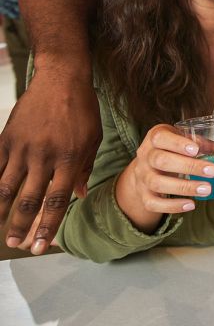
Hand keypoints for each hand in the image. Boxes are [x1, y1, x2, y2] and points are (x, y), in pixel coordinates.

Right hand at [0, 67, 101, 253]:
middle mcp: (45, 156)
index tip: (41, 246)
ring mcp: (23, 147)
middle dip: (21, 225)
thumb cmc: (82, 110)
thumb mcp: (92, 139)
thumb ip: (84, 168)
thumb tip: (77, 195)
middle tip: (17, 244)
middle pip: (30, 199)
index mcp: (69, 159)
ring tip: (0, 229)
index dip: (48, 226)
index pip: (57, 200)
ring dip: (1, 211)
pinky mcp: (7, 138)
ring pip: (6, 187)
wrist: (60, 79)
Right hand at [115, 125, 213, 232]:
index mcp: (155, 137)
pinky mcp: (143, 194)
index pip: (160, 138)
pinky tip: (191, 204)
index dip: (177, 143)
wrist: (146, 167)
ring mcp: (142, 176)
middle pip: (161, 160)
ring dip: (184, 188)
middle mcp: (145, 156)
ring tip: (207, 189)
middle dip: (188, 166)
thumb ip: (206, 146)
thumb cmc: (171, 149)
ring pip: (157, 183)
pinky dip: (172, 206)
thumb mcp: (184, 141)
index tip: (196, 150)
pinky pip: (153, 203)